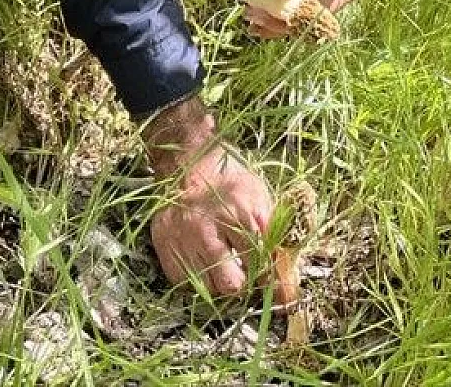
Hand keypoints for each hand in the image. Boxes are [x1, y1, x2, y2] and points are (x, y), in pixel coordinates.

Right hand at [144, 96, 274, 298]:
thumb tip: (288, 277)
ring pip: (207, 288)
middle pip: (230, 285)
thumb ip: (274, 235)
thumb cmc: (229, 181)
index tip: (273, 283)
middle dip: (243, 283)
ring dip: (219, 281)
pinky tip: (204, 261)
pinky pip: (184, 282)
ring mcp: (181, 238)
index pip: (259, 264)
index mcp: (236, 212)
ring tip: (223, 263)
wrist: (187, 162)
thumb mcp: (260, 198)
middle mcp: (205, 228)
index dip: (269, 277)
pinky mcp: (163, 245)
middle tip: (245, 273)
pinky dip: (197, 277)